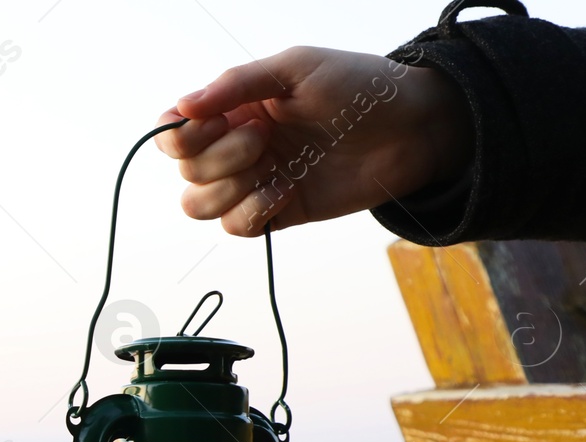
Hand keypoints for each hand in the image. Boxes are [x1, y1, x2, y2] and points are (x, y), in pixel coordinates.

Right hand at [155, 47, 471, 235]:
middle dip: (219, 158)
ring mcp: (255, 182)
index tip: (216, 123)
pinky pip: (236, 228)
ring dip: (229, 190)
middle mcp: (237, 147)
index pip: (175, 134)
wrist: (411, 129)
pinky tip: (286, 192)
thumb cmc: (358, 86)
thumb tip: (182, 107)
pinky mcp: (276, 213)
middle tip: (265, 139)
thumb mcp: (296, 68)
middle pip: (186, 171)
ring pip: (200, 205)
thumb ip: (238, 83)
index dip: (183, 136)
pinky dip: (253, 212)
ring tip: (273, 170)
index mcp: (234, 109)